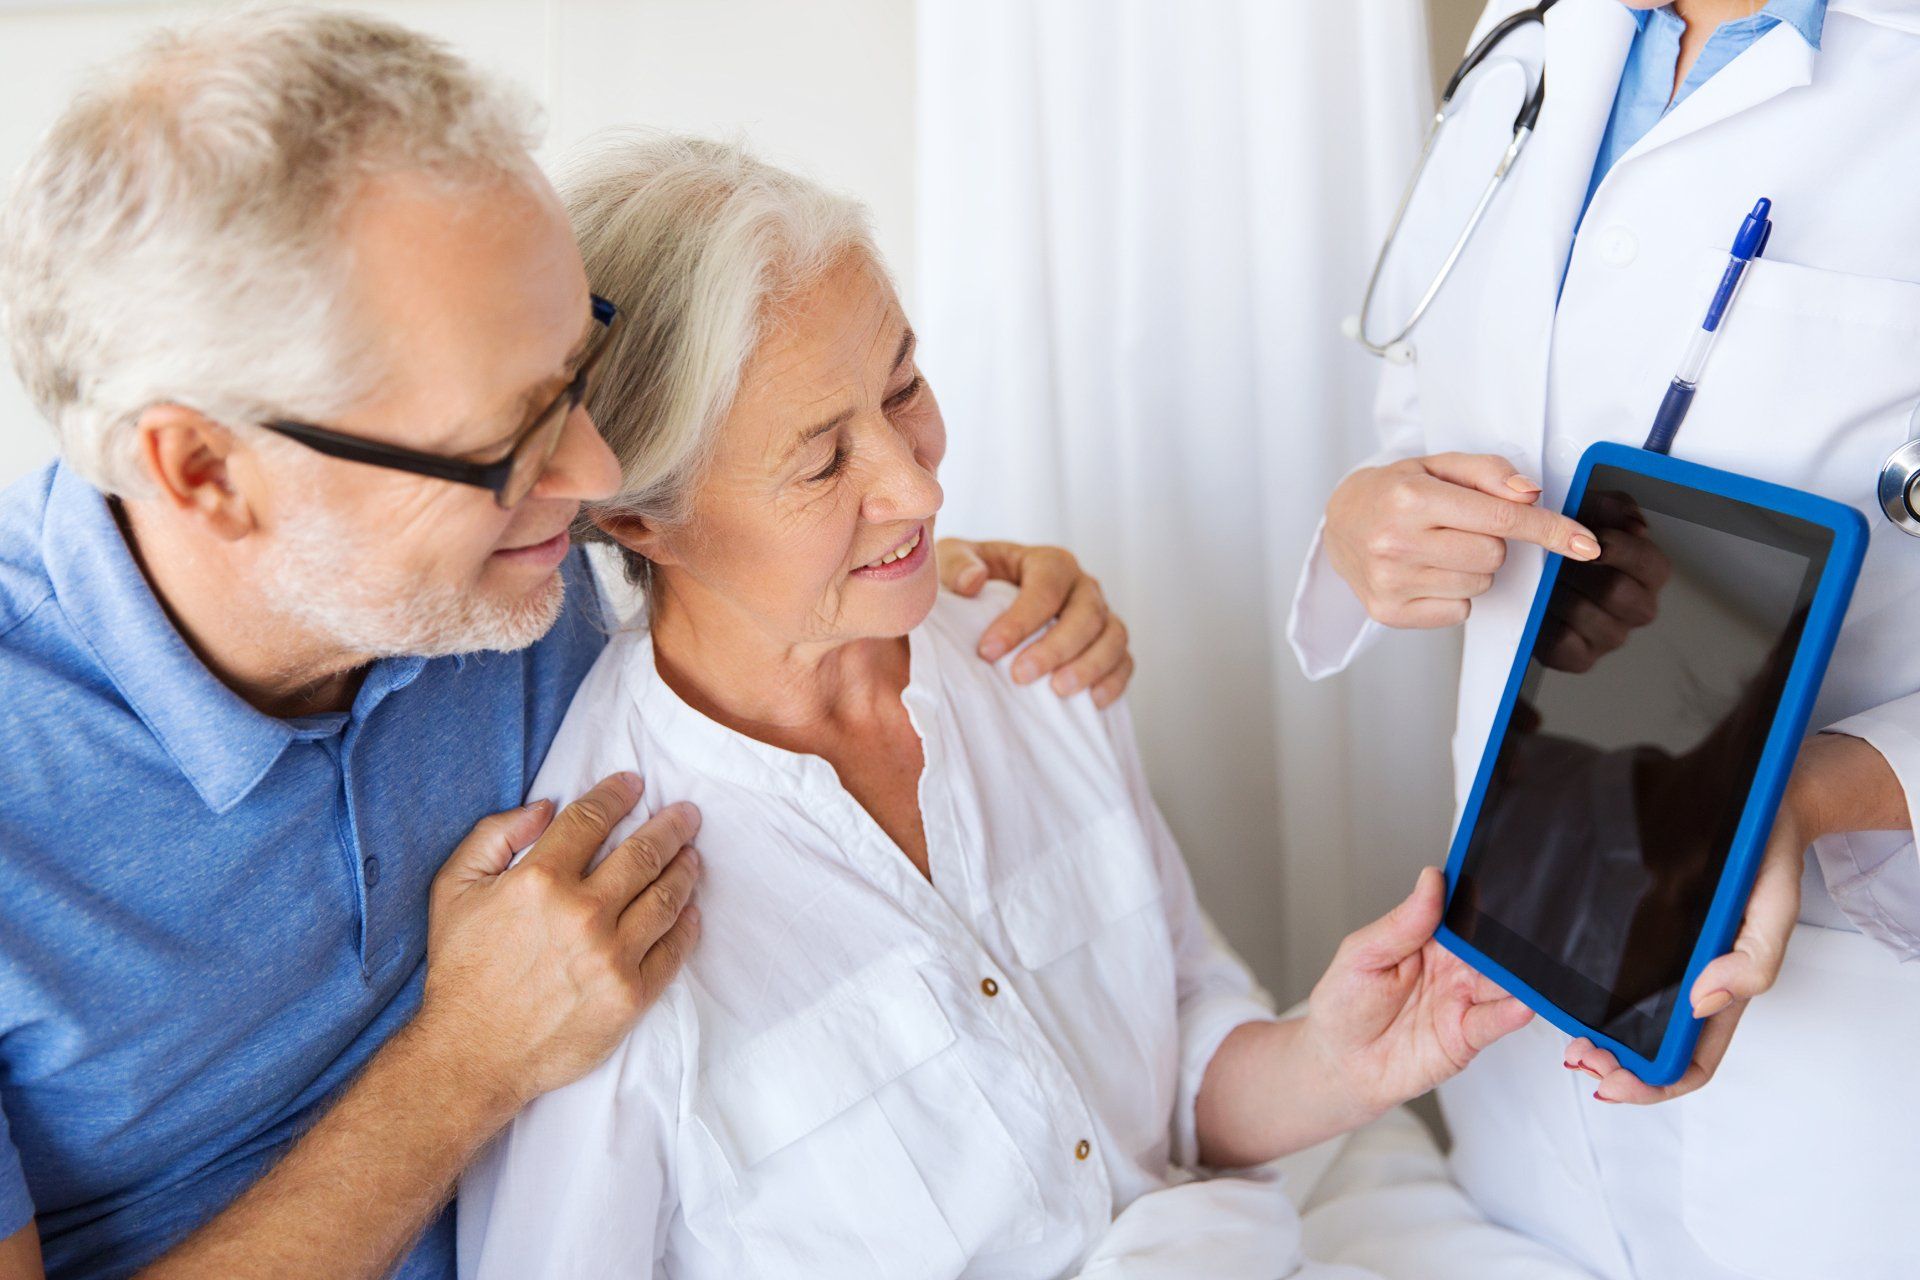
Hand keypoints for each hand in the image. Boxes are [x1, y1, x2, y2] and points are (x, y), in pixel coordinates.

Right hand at [416, 773, 702, 1107]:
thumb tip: (545, 808)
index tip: (635, 784)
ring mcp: (611, 957)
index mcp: (539, 881)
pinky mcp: (630, 996)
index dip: (617, 795)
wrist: (472, 1055)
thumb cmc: (462, 970)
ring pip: (666, 898)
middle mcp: (582, 914)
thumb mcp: (453, 890)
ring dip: (685, 870)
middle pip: (643, 854)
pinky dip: (687, 925)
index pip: (592, 819)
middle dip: (671, 827)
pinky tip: (691, 910)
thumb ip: (494, 836)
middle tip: (687, 814)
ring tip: (692, 855)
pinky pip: (672, 951)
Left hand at [937, 537, 1131, 705]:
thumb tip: (973, 581)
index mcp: (1050, 562)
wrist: (989, 601)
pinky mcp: (1109, 645)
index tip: (988, 651)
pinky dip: (1114, 681)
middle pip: (1086, 614)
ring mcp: (1102, 616)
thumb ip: (958, 564)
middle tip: (1021, 676)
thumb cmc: (972, 580)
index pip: (1045, 587)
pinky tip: (1092, 702)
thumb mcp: (955, 560)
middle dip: (1055, 648)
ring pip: (1112, 637)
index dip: (1020, 621)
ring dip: (1089, 666)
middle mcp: (1083, 586)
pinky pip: (1124, 662)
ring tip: (1058, 691)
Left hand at [1303, 867, 1531, 1120]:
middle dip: (1510, 934)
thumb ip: (1401, 923)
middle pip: (1491, 945)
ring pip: (1502, 981)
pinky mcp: (1466, 1036)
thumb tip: (1431, 880)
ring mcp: (1463, 1000)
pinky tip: (1520, 1003)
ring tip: (1532, 963)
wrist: (1339, 1065)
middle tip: (1524, 924)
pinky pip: (1493, 1021)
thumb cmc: (1345, 1006)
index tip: (1500, 873)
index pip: (1463, 909)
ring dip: (1520, 973)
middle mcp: (1453, 967)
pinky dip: (1510, 1012)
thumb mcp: (1363, 955)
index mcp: (1428, 937)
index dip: (1481, 892)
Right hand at [1324, 453, 1599, 628]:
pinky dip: (1453, 595)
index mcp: (1410, 499)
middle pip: (1493, 555)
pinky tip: (1426, 573)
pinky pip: (1458, 612)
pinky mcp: (1388, 612)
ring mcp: (1390, 582)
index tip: (1585, 543)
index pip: (1500, 519)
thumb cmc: (1394, 491)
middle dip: (1489, 541)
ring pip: (1478, 584)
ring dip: (1471, 568)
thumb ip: (1487, 472)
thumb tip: (1530, 495)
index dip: (1548, 530)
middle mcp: (1397, 543)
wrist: (1339, 523)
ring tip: (1436, 550)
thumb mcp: (1438, 464)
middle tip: (1456, 528)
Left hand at [1537, 493, 1670, 672]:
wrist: (1529, 577)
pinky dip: (1544, 622)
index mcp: (1649, 573)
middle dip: (1578, 571)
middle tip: (1553, 557)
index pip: (1652, 564)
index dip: (1622, 551)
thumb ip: (1613, 506)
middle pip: (1616, 591)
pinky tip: (1538, 606)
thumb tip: (1636, 525)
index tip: (1592, 540)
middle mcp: (1639, 607)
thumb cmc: (1565, 541)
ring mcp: (1612, 636)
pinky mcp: (1581, 658)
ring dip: (1556, 593)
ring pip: (1585, 615)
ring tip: (1542, 579)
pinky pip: (1562, 643)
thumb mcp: (1589, 510)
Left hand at [1565, 733, 1899, 1101]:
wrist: (1758, 804)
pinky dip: (1587, 988)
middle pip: (1651, 1047)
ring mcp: (1666, 956)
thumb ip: (1752, 961)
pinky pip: (1615, 969)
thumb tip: (1701, 1001)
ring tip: (1564, 1030)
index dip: (1653, 1085)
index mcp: (1721, 990)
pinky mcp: (1644, 926)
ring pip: (1629, 1015)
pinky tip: (1562, 983)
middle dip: (1613, 1066)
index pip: (1691, 1062)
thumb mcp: (1773, 910)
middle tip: (1576, 1056)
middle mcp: (1690, 980)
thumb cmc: (1768, 858)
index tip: (1612, 1083)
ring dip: (1597, 1035)